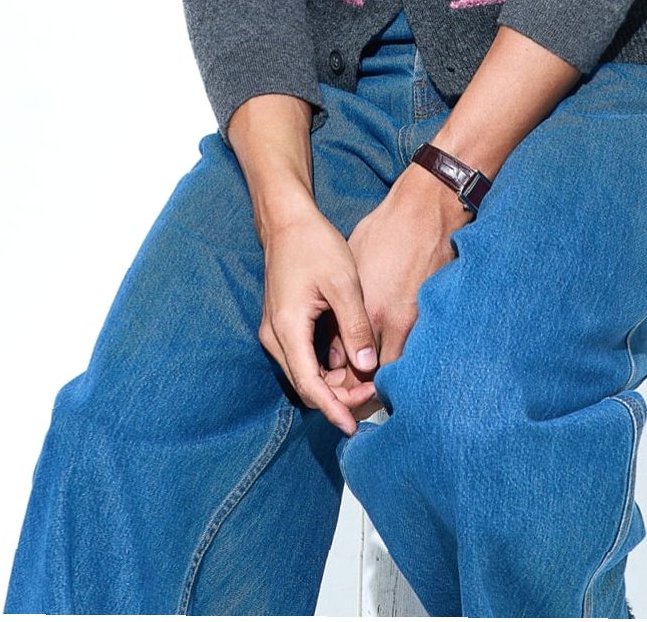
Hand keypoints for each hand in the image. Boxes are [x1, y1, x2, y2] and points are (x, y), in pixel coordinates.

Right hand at [258, 207, 383, 437]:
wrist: (288, 222)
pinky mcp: (281, 326)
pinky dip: (324, 369)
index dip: (334, 408)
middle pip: (305, 385)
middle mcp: (274, 336)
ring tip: (366, 381)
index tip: (354, 425)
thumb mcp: (343, 282)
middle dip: (338, 397)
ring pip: (303, 375)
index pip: (309, 385)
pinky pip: (302, 360)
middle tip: (372, 393)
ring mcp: (275, 332)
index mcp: (287, 327)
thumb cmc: (315, 245)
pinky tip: (350, 364)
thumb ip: (355, 326)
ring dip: (332, 384)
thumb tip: (368, 366)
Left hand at [322, 164, 470, 420]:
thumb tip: (336, 346)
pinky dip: (408, 356)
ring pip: (402, 366)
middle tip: (357, 391)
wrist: (428, 209)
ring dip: (389, 375)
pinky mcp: (437, 312)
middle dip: (368, 388)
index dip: (347, 383)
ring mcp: (420, 319)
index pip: (356, 368)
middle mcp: (396, 323)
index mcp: (370, 312)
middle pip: (381, 377)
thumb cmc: (385, 231)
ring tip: (376, 375)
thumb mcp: (353, 268)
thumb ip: (343, 312)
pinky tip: (399, 350)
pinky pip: (420, 347)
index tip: (340, 387)